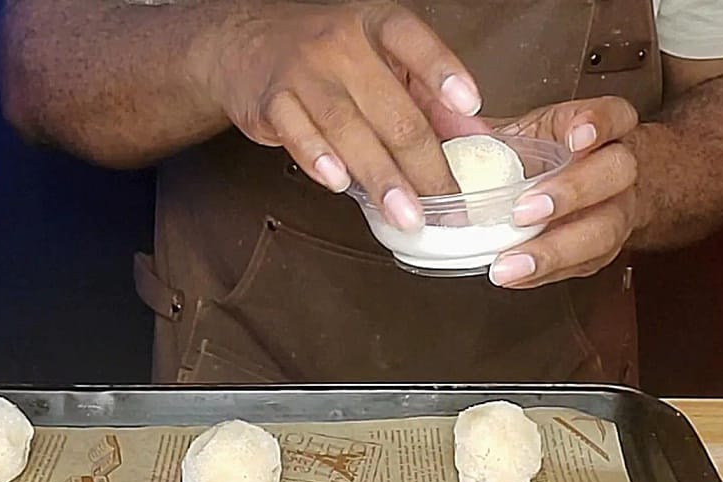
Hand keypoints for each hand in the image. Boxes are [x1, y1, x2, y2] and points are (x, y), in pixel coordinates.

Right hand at [198, 1, 481, 230]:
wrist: (246, 43)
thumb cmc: (326, 57)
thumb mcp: (380, 60)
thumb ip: (427, 96)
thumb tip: (477, 135)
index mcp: (377, 26)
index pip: (415, 43)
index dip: (443, 73)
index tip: (469, 104)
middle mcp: (341, 45)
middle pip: (390, 109)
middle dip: (423, 164)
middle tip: (447, 203)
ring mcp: (303, 72)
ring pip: (348, 128)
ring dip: (381, 178)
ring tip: (406, 214)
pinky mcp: (271, 101)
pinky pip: (296, 133)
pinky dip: (318, 159)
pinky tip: (339, 184)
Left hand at [487, 97, 642, 287]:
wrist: (594, 188)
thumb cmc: (555, 156)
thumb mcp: (529, 131)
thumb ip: (493, 131)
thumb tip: (438, 125)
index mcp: (599, 128)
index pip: (613, 116)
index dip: (598, 124)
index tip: (576, 137)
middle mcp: (618, 167)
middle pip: (615, 173)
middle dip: (571, 192)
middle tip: (524, 211)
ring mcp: (617, 210)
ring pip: (605, 229)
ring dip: (555, 248)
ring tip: (512, 262)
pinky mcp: (604, 248)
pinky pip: (583, 263)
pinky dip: (546, 272)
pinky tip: (516, 275)